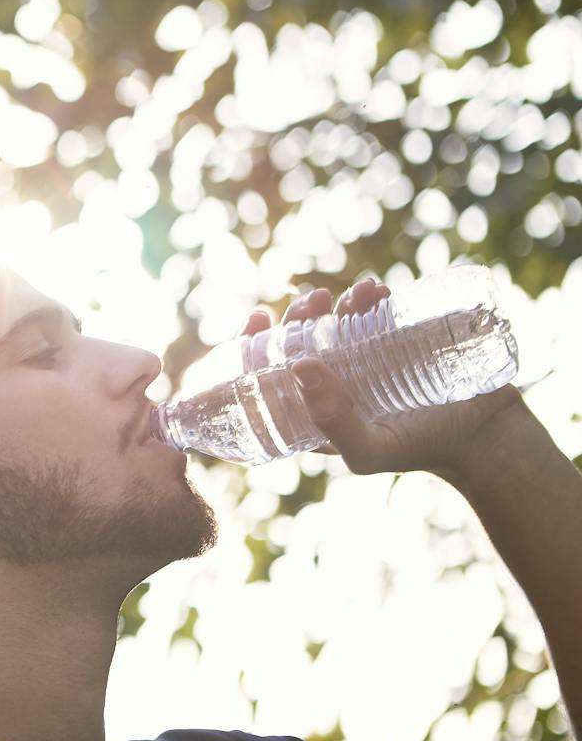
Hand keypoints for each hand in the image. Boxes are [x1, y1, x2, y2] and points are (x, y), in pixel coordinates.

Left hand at [240, 277, 528, 478]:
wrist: (484, 438)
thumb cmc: (418, 451)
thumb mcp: (367, 450)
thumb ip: (332, 422)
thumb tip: (299, 366)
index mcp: (313, 409)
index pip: (269, 375)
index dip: (255, 345)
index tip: (259, 318)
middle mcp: (336, 383)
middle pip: (302, 341)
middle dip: (300, 315)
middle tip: (314, 300)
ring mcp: (368, 361)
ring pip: (338, 322)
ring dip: (338, 301)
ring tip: (356, 292)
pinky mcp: (401, 344)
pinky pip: (378, 313)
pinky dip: (372, 297)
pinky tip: (375, 289)